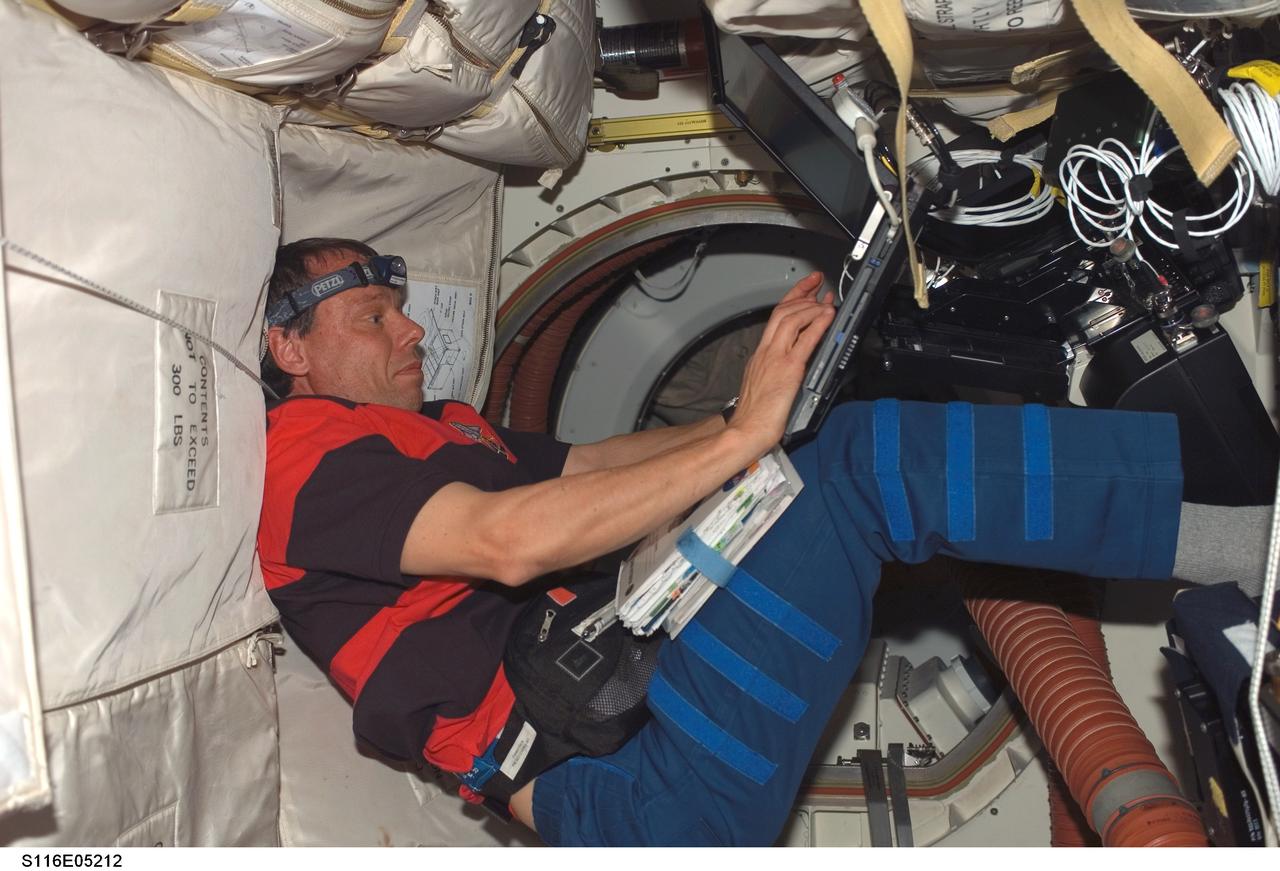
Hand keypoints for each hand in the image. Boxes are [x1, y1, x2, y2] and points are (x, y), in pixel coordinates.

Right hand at [728, 271, 834, 452]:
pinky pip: (806, 340)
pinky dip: (819, 324)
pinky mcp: (788, 369)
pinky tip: (829, 316)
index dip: (792, 299)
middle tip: (817, 283)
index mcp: (760, 355)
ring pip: (792, 319)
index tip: (806, 289)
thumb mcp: (763, 385)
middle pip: (782, 311)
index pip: (776, 318)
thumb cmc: (753, 417)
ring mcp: (776, 358)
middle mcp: (766, 352)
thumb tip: (793, 365)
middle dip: (802, 292)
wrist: (746, 430)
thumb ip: (776, 371)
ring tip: (826, 301)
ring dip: (812, 307)